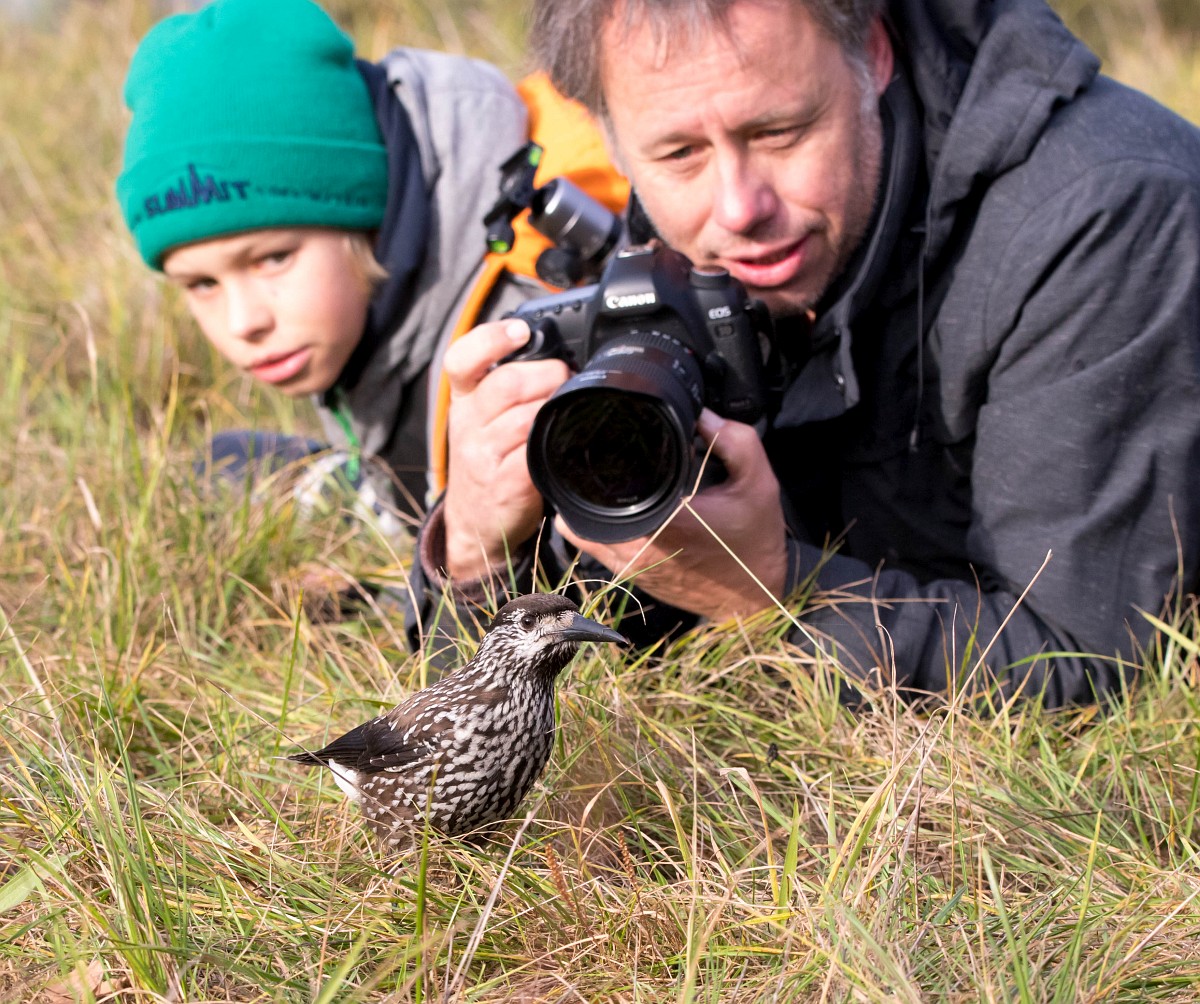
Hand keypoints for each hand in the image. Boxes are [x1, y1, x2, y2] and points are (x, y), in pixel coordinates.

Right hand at [442, 319, 568, 579]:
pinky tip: (565, 440)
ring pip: (525, 418)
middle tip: (564, 379)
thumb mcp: (481, 419)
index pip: (461, 360)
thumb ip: (504, 387)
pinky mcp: (505, 483)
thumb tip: (555, 355)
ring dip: (555, 409)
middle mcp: (468, 424)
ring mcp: (483, 455)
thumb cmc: (488, 461)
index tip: (520, 330)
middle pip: (506, 384)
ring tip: (568, 410)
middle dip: (547, 375)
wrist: (474, 522)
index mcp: (463, 400)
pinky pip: (534, 454)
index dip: (490, 338)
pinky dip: (555, 443)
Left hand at [557, 410, 787, 620]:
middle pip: (586, 499)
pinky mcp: (628, 575)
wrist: (755, 594)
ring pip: (579, 525)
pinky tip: (613, 510)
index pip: (613, 480)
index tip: (621, 440)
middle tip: (612, 456)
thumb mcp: (757, 481)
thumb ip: (732, 439)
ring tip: (608, 483)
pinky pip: (589, 545)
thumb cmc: (755, 539)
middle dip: (594, 474)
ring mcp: (629, 563)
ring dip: (587, 501)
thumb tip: (698, 413)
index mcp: (668, 518)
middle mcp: (640, 544)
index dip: (609, 453)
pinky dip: (592, 525)